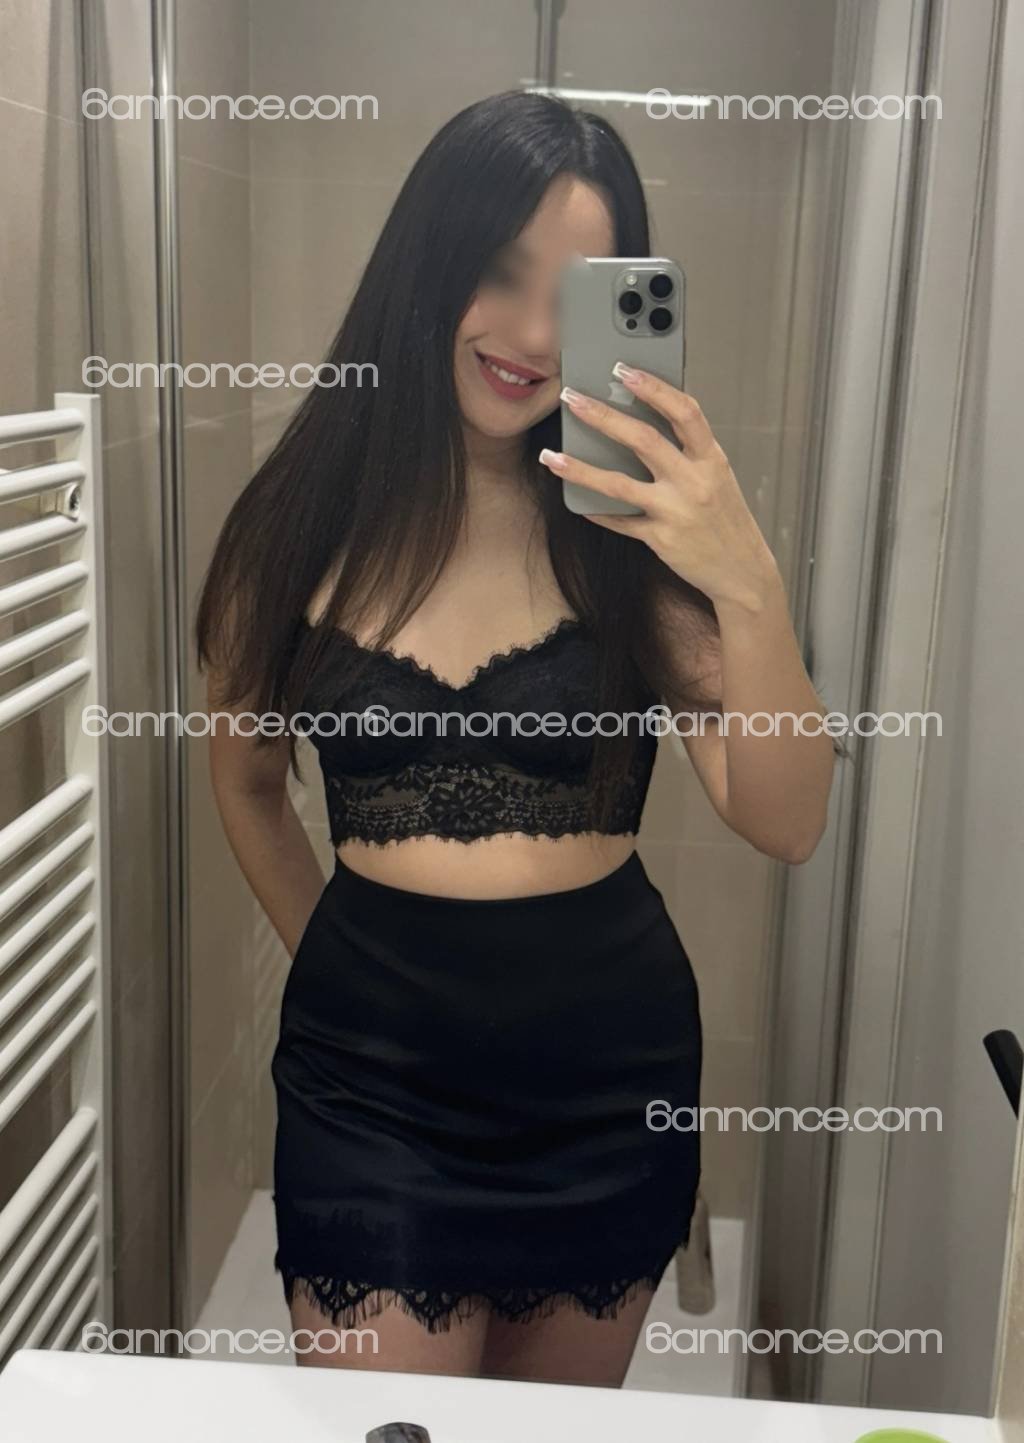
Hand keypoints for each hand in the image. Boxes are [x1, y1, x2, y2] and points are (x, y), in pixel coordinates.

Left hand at [539, 363, 778, 609]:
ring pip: (619, 484)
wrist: (743, 571)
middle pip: (643, 440)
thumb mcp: (717, 477)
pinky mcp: (661, 539)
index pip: (684, 412)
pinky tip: (578, 503)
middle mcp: (694, 482)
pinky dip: (597, 511)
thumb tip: (641, 421)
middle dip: (603, 416)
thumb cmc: (725, 519)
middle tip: (572, 399)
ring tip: (552, 456)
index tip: (624, 370)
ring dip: (580, 469)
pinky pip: (620, 521)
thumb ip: (687, 452)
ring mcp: (676, 511)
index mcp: (711, 458)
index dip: (654, 388)